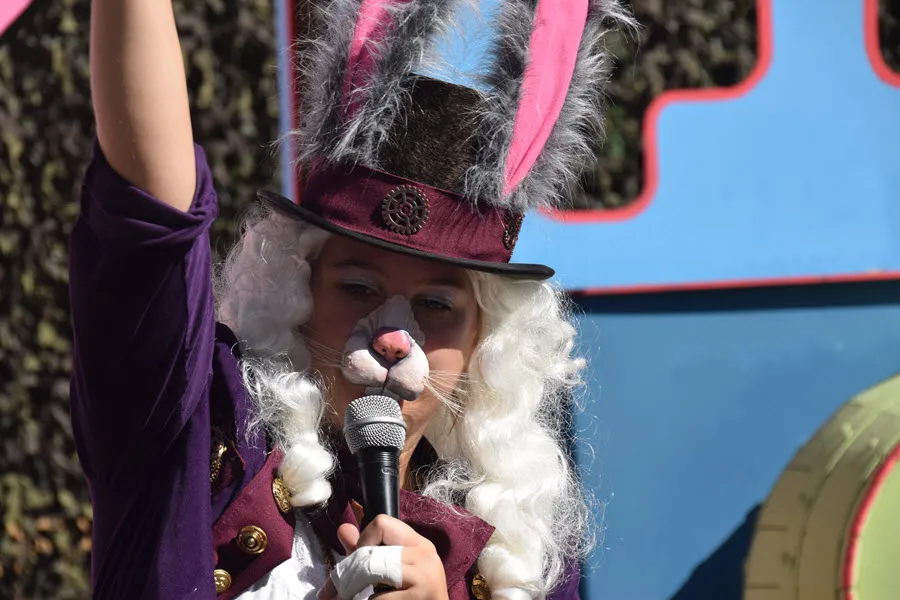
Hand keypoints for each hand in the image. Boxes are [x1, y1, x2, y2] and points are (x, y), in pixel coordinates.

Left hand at [318, 514, 448, 599]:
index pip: (381, 523)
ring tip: (362, 596)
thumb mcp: (392, 568)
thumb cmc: (412, 595)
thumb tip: (343, 529)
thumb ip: (367, 549)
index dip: (364, 541)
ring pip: (374, 572)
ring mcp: (425, 577)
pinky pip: (380, 598)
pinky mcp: (419, 598)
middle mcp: (424, 555)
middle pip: (373, 552)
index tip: (360, 561)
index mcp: (418, 543)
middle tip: (340, 590)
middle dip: (352, 573)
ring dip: (359, 588)